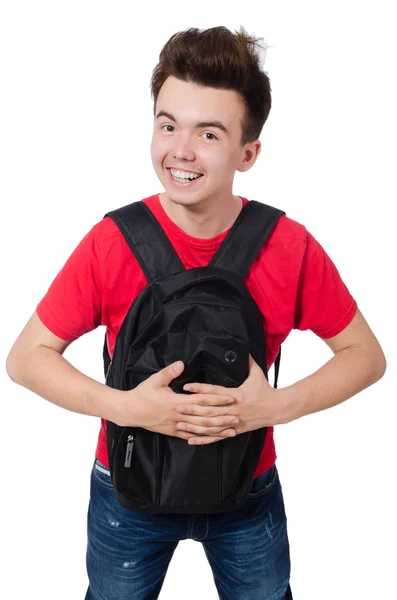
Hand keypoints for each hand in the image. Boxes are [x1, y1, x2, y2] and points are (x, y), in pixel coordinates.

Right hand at [115, 360, 239, 441]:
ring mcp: (177, 426)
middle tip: (238, 416)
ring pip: (201, 430)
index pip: (202, 400)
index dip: (217, 399)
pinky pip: (192, 437)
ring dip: (217, 430)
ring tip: (231, 430)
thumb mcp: (155, 380)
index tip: (231, 397)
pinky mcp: (174, 432)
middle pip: (205, 417)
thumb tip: (181, 363)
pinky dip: (204, 438)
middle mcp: (180, 416)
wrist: (130, 411)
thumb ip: (169, 372)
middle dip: (222, 417)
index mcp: (177, 402)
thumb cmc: (143, 394)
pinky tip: (214, 439)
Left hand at [179, 355, 281, 444]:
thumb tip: (243, 347)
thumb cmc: (266, 390)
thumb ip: (248, 361)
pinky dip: (203, 440)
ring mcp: (233, 421)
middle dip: (192, 409)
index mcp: (236, 394)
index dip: (199, 389)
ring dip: (194, 426)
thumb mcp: (257, 373)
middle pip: (209, 410)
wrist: (277, 409)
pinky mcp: (234, 430)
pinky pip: (216, 437)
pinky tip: (191, 440)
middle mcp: (233, 409)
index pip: (214, 391)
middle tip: (177, 406)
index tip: (186, 386)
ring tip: (179, 424)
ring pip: (211, 426)